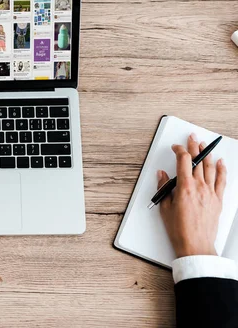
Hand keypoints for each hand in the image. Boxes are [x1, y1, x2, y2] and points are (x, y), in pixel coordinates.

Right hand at [159, 133, 226, 257]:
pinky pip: (222, 181)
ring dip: (207, 154)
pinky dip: (222, 170)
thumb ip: (163, 188)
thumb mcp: (165, 208)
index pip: (183, 161)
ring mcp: (211, 193)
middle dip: (194, 147)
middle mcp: (200, 188)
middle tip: (192, 138)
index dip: (179, 150)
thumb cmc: (179, 230)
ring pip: (210, 168)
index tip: (175, 147)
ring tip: (205, 146)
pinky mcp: (218, 200)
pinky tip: (221, 163)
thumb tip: (162, 176)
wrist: (195, 246)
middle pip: (198, 161)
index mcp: (185, 188)